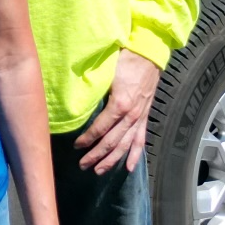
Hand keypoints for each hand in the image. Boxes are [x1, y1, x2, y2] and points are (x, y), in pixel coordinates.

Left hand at [76, 48, 160, 173]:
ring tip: (99, 171)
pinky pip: (140, 140)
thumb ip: (94, 88)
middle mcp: (130, 115)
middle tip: (83, 165)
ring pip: (125, 145)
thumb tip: (76, 99)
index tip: (76, 146)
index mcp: (119, 104)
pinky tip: (129, 168)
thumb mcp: (106, 72)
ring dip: (112, 159)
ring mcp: (139, 117)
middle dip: (96, 155)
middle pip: (111, 141)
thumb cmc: (124, 59)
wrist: (148, 53)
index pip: (100, 128)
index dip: (87, 139)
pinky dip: (135, 154)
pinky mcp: (144, 116)